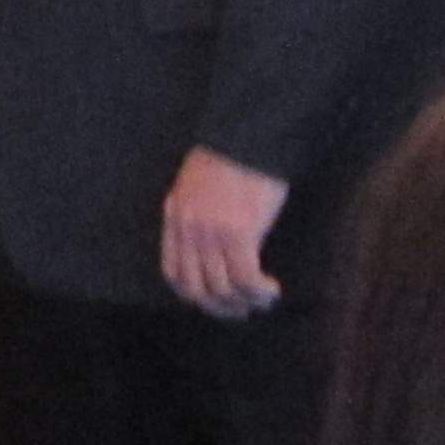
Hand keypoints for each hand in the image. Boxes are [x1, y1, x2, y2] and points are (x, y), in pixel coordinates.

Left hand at [159, 149, 287, 320]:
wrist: (247, 134)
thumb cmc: (231, 156)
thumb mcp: (198, 185)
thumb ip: (197, 214)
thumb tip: (210, 246)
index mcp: (176, 216)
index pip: (173, 272)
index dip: (193, 294)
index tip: (214, 300)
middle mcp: (188, 228)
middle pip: (197, 288)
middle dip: (220, 307)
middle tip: (241, 310)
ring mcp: (211, 232)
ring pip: (222, 288)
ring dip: (243, 302)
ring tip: (261, 300)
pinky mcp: (238, 233)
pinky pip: (245, 279)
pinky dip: (259, 292)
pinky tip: (271, 291)